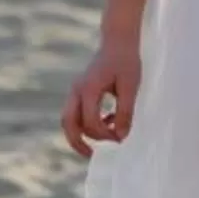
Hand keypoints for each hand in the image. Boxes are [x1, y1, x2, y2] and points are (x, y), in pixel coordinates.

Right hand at [61, 39, 141, 158]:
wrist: (118, 41)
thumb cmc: (126, 61)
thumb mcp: (130, 87)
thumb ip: (125, 112)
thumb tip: (121, 136)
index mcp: (89, 89)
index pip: (90, 121)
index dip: (104, 135)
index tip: (120, 138)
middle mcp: (77, 90)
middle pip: (68, 123)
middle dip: (77, 142)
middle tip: (91, 156)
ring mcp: (76, 90)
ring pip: (69, 119)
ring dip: (80, 134)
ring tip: (95, 147)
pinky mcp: (80, 91)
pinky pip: (76, 113)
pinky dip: (87, 123)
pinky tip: (108, 122)